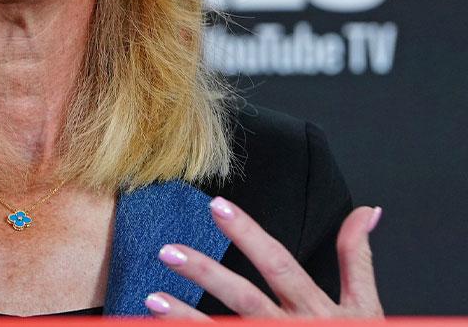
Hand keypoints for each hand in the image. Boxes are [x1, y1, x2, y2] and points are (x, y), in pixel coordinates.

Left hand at [145, 197, 383, 318]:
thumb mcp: (368, 308)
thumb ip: (357, 258)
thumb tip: (364, 212)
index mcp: (316, 310)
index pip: (278, 263)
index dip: (248, 235)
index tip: (218, 206)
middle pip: (244, 298)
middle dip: (206, 274)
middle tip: (168, 251)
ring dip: (186, 319)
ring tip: (153, 300)